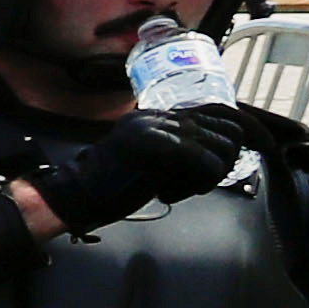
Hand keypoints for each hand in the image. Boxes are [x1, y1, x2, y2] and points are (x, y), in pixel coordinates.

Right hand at [42, 102, 245, 235]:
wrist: (74, 193)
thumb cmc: (107, 185)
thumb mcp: (147, 159)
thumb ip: (176, 149)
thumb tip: (217, 153)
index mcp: (157, 117)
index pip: (218, 114)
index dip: (233, 139)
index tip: (230, 160)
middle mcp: (162, 117)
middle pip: (230, 129)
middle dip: (227, 161)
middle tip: (200, 182)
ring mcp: (161, 129)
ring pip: (224, 148)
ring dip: (210, 176)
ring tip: (180, 188)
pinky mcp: (162, 146)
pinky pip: (209, 166)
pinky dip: (198, 186)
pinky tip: (168, 193)